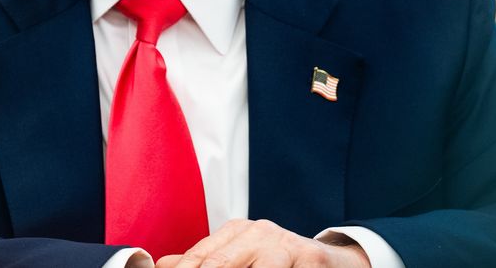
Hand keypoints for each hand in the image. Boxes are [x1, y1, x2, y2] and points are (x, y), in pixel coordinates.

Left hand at [154, 219, 370, 267]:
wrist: (332, 261)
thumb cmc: (279, 261)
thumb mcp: (241, 255)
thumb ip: (205, 260)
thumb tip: (164, 265)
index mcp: (237, 231)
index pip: (200, 256)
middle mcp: (258, 233)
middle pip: (221, 263)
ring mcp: (284, 245)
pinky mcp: (310, 258)